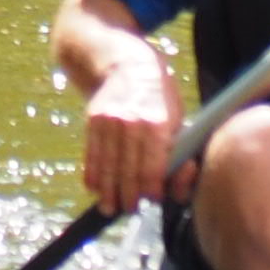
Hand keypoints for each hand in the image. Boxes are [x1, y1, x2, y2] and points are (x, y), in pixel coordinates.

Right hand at [79, 37, 183, 212]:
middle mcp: (131, 121)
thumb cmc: (160, 93)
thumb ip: (178, 152)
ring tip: (110, 208)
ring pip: (107, 167)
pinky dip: (93, 175)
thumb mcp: (177, 117)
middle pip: (127, 171)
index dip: (152, 190)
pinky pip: (91, 155)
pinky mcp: (92, 119)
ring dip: (108, 192)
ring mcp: (109, 120)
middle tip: (131, 210)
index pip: (152, 168)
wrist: (124, 60)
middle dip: (129, 196)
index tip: (153, 200)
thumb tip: (177, 188)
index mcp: (158, 122)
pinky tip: (96, 189)